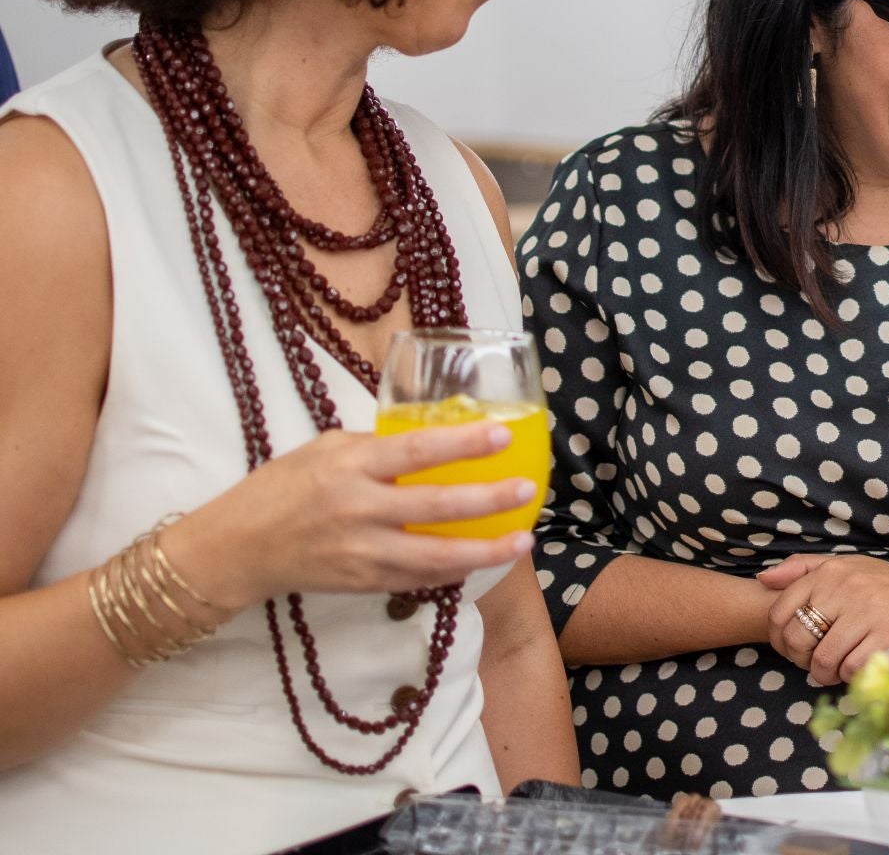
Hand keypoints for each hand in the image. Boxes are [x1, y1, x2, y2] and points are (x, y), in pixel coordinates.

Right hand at [167, 422, 535, 610]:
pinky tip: (481, 562)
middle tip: (526, 490)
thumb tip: (432, 439)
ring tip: (522, 541)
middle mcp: (357, 509)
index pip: (416, 451)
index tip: (502, 434)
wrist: (234, 549)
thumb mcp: (324, 450)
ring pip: (434, 556)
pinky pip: (417, 579)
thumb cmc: (280, 488)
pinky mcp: (361, 583)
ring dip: (483, 551)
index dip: (462, 443)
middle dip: (487, 499)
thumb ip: (376, 447)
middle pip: (434, 506)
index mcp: (350, 466)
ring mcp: (361, 552)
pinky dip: (451, 572)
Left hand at [758, 555, 888, 684]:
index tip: (792, 647)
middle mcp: (846, 588)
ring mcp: (868, 612)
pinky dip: (850, 675)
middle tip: (814, 662)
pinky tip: (857, 666)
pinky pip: (852, 667)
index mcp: (831, 572)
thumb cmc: (887, 584)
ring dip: (825, 673)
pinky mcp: (888, 636)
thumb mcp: (845, 566)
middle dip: (801, 660)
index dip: (780, 638)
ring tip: (835, 670)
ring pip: (824, 659)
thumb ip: (802, 569)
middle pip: (799, 639)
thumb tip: (764, 580)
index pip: (781, 611)